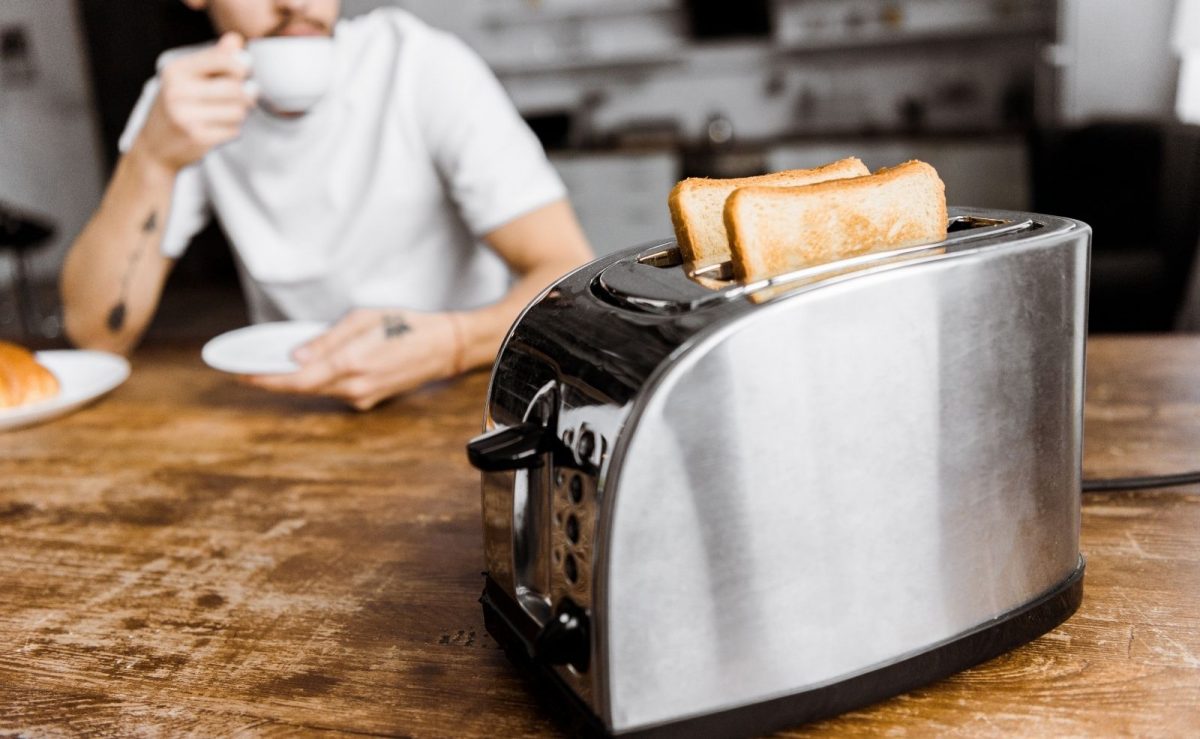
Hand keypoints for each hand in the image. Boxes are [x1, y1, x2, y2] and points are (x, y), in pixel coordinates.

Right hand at [134, 33, 255, 172]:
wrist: (154, 146)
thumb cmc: (176, 106)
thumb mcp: (187, 77)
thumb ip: (214, 58)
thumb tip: (236, 40)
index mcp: (177, 70)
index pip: (224, 59)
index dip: (242, 67)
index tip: (242, 73)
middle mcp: (178, 91)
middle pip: (236, 88)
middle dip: (245, 94)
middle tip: (241, 97)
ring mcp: (187, 116)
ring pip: (238, 110)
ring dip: (239, 113)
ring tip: (224, 113)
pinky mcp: (198, 137)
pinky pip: (234, 130)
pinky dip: (232, 129)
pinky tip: (217, 128)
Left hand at [238, 308, 462, 410]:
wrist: (445, 347)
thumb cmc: (407, 326)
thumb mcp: (364, 320)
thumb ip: (328, 340)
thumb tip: (296, 356)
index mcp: (351, 365)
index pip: (297, 379)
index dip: (266, 379)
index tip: (241, 375)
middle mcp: (355, 387)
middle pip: (303, 387)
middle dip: (275, 379)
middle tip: (247, 368)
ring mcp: (363, 397)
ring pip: (318, 390)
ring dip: (295, 380)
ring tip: (272, 366)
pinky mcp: (370, 399)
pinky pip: (334, 390)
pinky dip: (317, 380)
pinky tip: (309, 368)